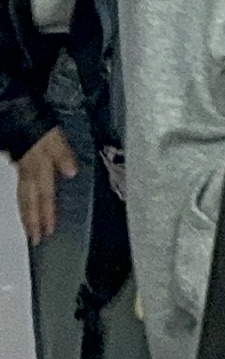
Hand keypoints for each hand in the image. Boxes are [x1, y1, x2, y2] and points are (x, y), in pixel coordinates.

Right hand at [17, 130, 75, 246]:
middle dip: (32, 222)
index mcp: (39, 169)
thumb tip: (71, 172)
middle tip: (35, 240)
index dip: (46, 213)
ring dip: (26, 216)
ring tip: (31, 231)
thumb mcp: (55, 139)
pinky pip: (21, 191)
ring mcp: (22, 172)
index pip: (44, 196)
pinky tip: (26, 208)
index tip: (48, 231)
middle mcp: (29, 174)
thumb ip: (63, 155)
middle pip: (29, 202)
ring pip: (23, 199)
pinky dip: (23, 203)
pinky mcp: (20, 169)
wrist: (18, 118)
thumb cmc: (40, 129)